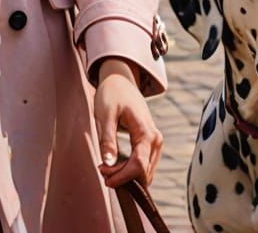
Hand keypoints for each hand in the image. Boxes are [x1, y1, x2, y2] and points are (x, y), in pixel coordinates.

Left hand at [94, 58, 162, 188]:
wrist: (120, 81)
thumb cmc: (111, 95)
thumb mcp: (105, 115)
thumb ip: (107, 139)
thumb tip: (108, 163)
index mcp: (147, 132)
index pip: (139, 165)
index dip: (122, 176)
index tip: (104, 174)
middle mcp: (156, 140)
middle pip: (144, 172)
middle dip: (123, 177)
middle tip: (102, 169)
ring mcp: (156, 143)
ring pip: (145, 172)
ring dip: (126, 175)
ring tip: (106, 166)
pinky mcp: (152, 145)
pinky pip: (144, 165)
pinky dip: (130, 170)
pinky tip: (115, 163)